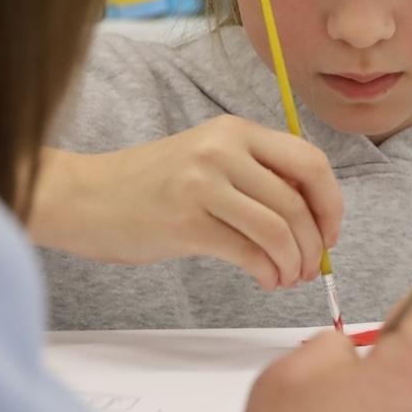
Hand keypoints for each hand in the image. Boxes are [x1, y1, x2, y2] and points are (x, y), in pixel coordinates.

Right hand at [31, 116, 342, 289]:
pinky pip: (248, 252)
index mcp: (236, 131)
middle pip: (298, 201)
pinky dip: (268, 272)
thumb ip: (257, 177)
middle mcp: (223, 150)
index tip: (330, 232)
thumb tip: (314, 221)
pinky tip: (267, 280)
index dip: (331, 202)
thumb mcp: (208, 159)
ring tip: (288, 277)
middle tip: (313, 267)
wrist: (80, 197)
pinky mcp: (186, 222)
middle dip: (315, 243)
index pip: (311, 161)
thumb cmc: (150, 186)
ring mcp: (204, 185)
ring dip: (294, 262)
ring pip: (278, 229)